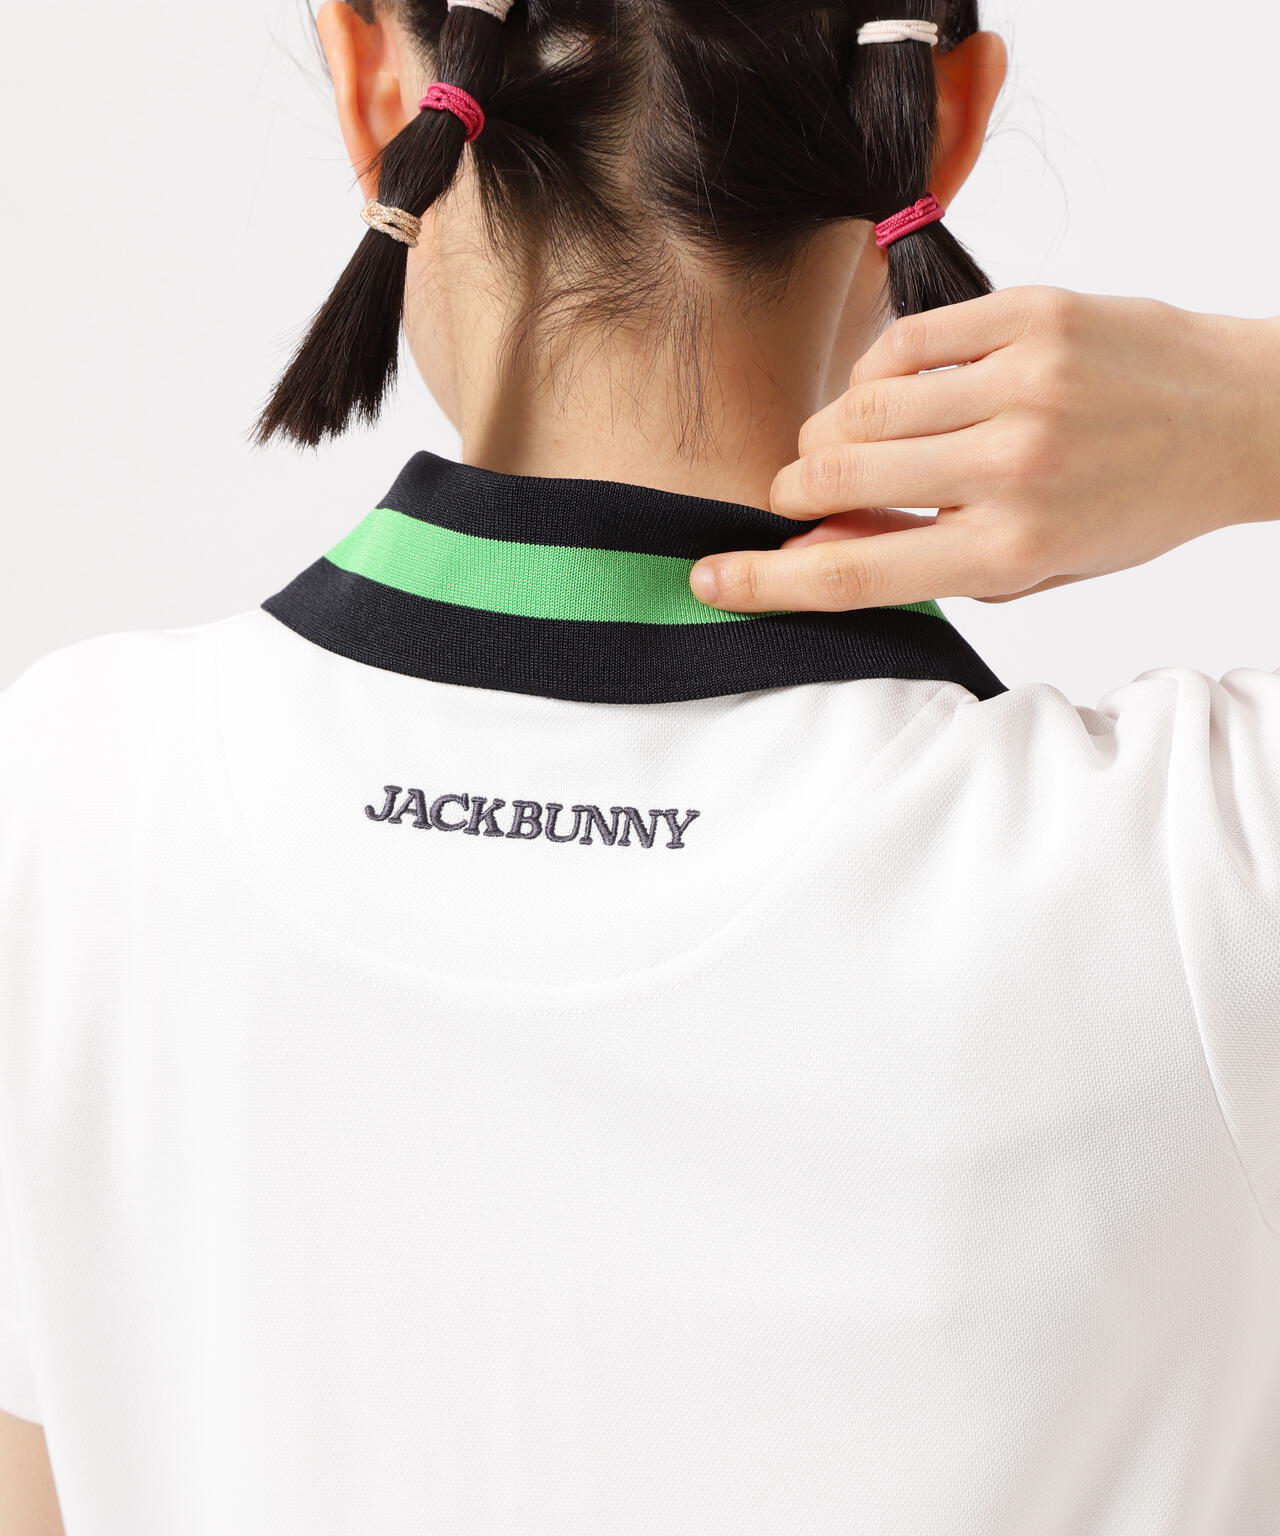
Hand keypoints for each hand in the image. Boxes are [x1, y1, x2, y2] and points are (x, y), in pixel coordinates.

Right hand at [688, 288, 1279, 611]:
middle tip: (802, 491)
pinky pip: (900, 343)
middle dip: (795, 489)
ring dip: (834, 433)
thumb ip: (926, 563)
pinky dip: (877, 375)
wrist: (1236, 417)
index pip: (856, 573)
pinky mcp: (1028, 313)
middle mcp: (1012, 465)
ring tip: (862, 443)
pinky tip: (899, 394)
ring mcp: (1019, 381)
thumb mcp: (1034, 567)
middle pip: (837, 480)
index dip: (768, 582)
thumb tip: (816, 548)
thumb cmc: (1132, 503)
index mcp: (1012, 547)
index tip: (712, 578)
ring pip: (859, 406)